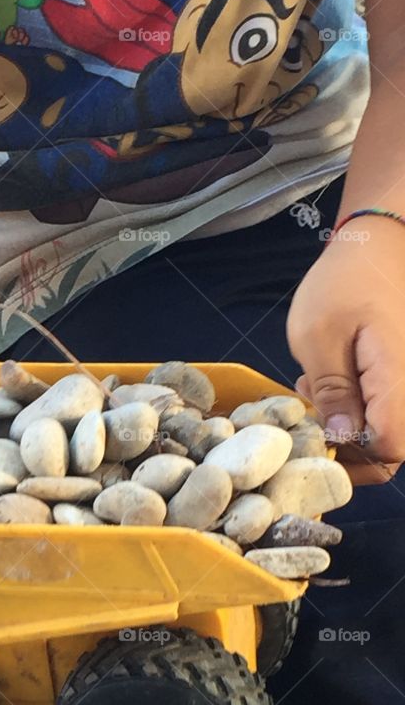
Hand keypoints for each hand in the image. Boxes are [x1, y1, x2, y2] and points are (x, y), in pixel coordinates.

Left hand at [287, 217, 404, 484]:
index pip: (390, 448)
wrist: (376, 246)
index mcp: (395, 378)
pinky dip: (351, 407)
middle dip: (344, 445)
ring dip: (344, 425)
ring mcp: (404, 381)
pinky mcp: (395, 377)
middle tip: (309, 411)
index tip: (315, 439)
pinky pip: (381, 408)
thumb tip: (344, 438)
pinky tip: (326, 382)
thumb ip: (333, 391)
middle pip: (390, 448)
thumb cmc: (343, 284)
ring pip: (383, 430)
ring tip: (313, 390)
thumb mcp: (318, 337)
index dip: (352, 458)